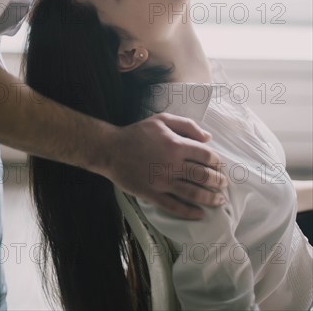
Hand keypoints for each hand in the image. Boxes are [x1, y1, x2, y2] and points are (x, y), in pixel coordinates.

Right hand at [105, 112, 227, 219]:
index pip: (205, 155)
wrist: (111, 149)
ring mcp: (162, 182)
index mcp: (176, 145)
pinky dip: (189, 212)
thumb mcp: (161, 120)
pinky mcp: (152, 194)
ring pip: (192, 193)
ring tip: (218, 201)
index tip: (219, 166)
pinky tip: (199, 214)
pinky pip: (174, 206)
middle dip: (217, 182)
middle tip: (223, 185)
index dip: (216, 162)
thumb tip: (207, 138)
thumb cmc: (137, 133)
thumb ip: (186, 125)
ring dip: (209, 198)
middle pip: (203, 176)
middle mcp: (172, 164)